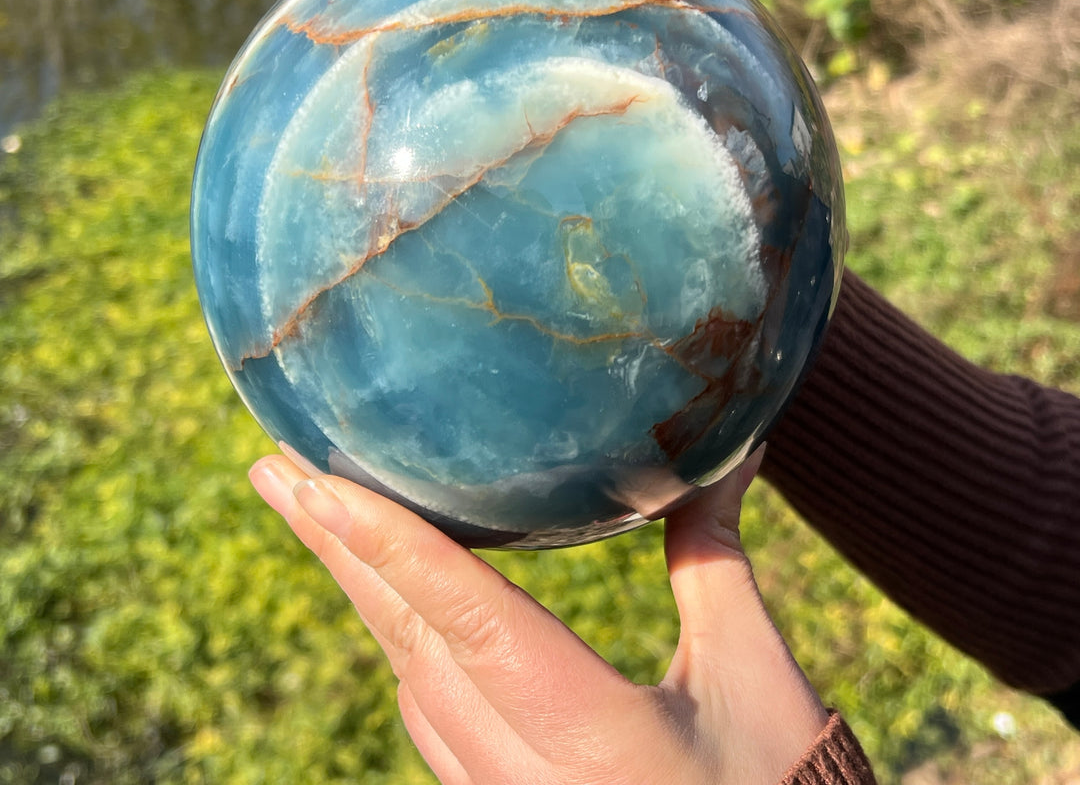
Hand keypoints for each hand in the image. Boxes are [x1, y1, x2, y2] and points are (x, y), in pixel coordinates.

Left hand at [249, 446, 827, 784]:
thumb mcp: (754, 677)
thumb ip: (716, 560)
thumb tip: (726, 452)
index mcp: (593, 738)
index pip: (474, 624)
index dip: (394, 548)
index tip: (317, 484)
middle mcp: (524, 776)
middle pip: (408, 643)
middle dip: (335, 549)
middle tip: (275, 467)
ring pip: (407, 678)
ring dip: (359, 590)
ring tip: (315, 510)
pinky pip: (428, 716)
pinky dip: (401, 641)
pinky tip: (387, 598)